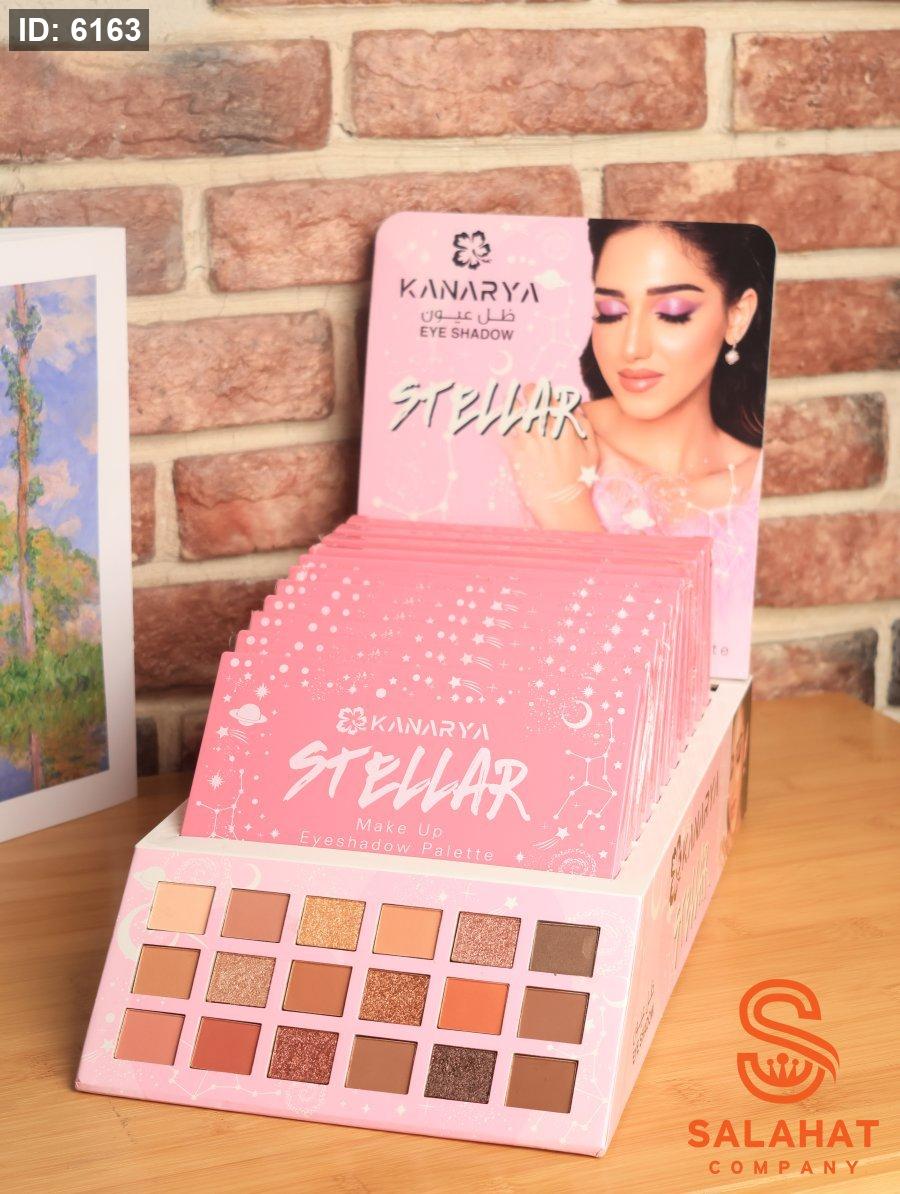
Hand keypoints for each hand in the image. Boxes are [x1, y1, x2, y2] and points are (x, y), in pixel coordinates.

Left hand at [501, 388, 603, 530]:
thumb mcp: (592, 451)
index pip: (550, 395)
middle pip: (531, 396)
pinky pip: (503, 432)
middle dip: (527, 392)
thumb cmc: (578, 480)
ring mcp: (528, 440)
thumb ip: (585, 426)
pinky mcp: (515, 453)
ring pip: (514, 410)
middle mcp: (546, 428)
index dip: (543, 390)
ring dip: (511, 405)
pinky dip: (501, 428)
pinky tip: (501, 427)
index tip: (539, 392)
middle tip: (524, 394)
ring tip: (510, 406)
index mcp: (565, 425)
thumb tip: (576, 410)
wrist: (561, 504)